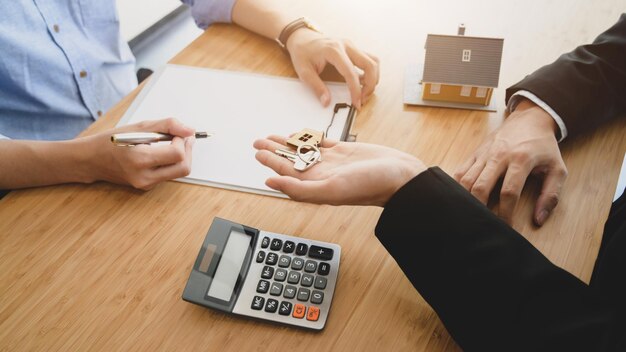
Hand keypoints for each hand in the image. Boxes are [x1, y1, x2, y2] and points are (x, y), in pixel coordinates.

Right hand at [83, 118, 195, 189]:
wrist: (91, 160)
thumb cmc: (112, 141)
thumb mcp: (139, 127)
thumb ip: (167, 126)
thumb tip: (190, 130)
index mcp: (140, 159)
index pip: (177, 154)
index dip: (183, 142)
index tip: (178, 134)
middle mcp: (145, 176)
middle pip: (183, 168)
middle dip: (188, 151)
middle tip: (184, 138)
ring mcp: (146, 184)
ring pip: (178, 173)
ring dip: (181, 157)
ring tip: (172, 143)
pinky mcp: (147, 187)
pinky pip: (168, 175)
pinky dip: (171, 163)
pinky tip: (162, 153)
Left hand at [254, 135, 425, 205]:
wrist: (399, 176)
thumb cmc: (370, 186)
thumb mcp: (330, 189)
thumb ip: (299, 189)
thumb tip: (270, 183)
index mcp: (317, 184)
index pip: (287, 172)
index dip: (271, 162)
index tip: (258, 153)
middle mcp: (322, 174)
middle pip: (292, 161)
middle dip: (274, 151)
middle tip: (258, 141)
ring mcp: (334, 162)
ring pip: (304, 151)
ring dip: (288, 144)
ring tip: (273, 137)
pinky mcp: (345, 151)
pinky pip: (321, 143)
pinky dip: (309, 138)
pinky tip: (301, 135)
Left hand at [286, 29, 379, 108]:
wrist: (302, 37)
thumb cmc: (302, 53)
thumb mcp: (304, 72)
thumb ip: (316, 87)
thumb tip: (326, 102)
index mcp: (333, 50)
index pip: (351, 72)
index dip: (356, 90)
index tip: (356, 103)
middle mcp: (346, 46)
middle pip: (370, 64)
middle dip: (370, 85)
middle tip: (362, 99)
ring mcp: (352, 46)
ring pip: (373, 61)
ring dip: (373, 78)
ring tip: (364, 92)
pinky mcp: (354, 49)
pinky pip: (369, 60)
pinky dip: (370, 72)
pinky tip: (362, 82)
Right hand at [454, 99, 567, 225]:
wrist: (530, 118)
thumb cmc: (544, 146)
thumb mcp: (558, 169)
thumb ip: (551, 195)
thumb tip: (538, 219)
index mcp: (521, 160)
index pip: (509, 193)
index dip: (506, 215)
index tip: (507, 228)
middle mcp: (499, 156)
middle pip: (481, 187)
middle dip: (481, 209)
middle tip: (485, 223)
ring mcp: (484, 154)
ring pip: (466, 180)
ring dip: (466, 200)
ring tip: (472, 213)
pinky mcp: (476, 153)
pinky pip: (460, 171)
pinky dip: (457, 187)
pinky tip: (461, 198)